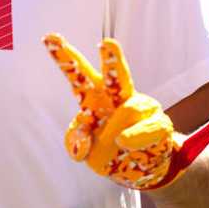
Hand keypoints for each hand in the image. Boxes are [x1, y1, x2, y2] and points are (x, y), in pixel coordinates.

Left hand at [42, 34, 208, 189]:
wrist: (142, 170)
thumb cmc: (108, 152)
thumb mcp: (84, 150)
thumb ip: (76, 142)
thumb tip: (85, 137)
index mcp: (93, 98)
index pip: (77, 76)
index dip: (64, 57)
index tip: (49, 37)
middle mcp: (117, 97)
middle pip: (111, 75)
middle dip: (111, 58)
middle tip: (107, 42)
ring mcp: (140, 107)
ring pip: (131, 108)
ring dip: (116, 133)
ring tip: (117, 143)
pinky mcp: (159, 122)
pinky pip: (146, 129)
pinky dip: (134, 139)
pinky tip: (125, 143)